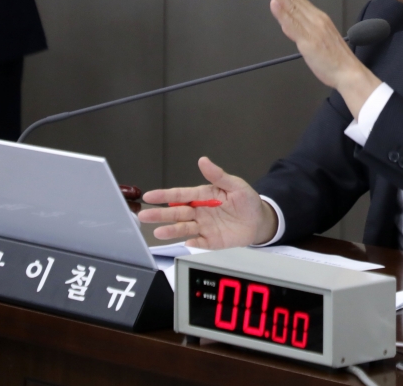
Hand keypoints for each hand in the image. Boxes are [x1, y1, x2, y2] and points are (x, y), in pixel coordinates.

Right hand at [138, 157, 278, 248]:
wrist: (259, 220)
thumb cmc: (246, 200)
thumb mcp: (235, 185)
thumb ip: (218, 175)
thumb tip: (203, 160)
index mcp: (203, 196)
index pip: (180, 195)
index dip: (164, 195)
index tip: (149, 196)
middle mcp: (199, 212)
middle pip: (177, 213)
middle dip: (160, 215)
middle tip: (144, 216)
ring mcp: (204, 227)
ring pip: (184, 228)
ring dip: (171, 230)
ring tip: (158, 232)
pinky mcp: (212, 241)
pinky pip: (200, 242)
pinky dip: (193, 242)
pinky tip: (186, 242)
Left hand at [266, 0, 380, 116]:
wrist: (349, 73)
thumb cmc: (336, 59)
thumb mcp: (320, 39)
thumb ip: (304, 29)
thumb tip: (289, 23)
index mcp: (319, 18)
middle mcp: (315, 20)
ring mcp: (312, 30)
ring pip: (293, 8)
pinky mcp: (308, 42)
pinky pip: (293, 26)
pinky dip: (283, 14)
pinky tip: (275, 3)